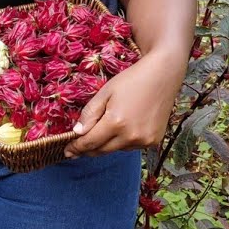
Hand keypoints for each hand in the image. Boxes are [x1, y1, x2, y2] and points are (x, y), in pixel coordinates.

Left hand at [64, 54, 182, 157]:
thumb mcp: (104, 93)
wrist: (162, 77)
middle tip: (75, 149)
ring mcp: (145, 141)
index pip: (90, 142)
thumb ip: (89, 114)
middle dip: (87, 150)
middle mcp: (131, 136)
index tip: (67, 151)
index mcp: (116, 123)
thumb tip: (77, 132)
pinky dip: (121, 142)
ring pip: (116, 150)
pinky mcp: (154, 142)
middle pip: (102, 150)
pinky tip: (121, 130)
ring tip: (101, 132)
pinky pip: (130, 147)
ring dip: (105, 145)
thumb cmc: (130, 81)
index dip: (76, 147)